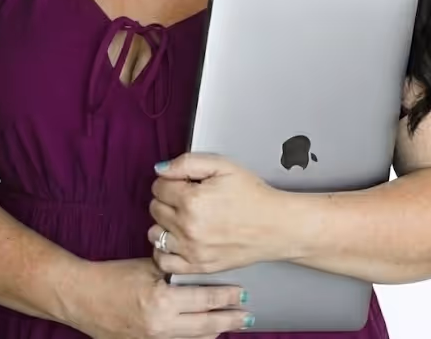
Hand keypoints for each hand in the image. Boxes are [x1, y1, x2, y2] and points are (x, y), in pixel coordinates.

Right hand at [80, 258, 253, 338]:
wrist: (83, 297)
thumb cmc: (113, 276)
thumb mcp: (147, 267)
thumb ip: (174, 271)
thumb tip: (200, 269)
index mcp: (162, 302)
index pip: (204, 301)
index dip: (226, 298)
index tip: (243, 293)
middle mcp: (161, 326)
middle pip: (206, 327)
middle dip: (229, 320)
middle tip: (248, 315)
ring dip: (215, 332)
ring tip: (232, 323)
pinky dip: (195, 338)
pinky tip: (206, 333)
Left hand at [148, 153, 281, 274]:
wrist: (275, 225)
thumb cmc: (252, 194)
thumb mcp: (222, 165)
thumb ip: (187, 163)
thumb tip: (160, 169)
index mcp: (192, 200)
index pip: (159, 186)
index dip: (171, 180)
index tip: (185, 183)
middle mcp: (188, 227)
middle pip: (155, 208)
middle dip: (167, 199)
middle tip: (188, 198)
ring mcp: (192, 250)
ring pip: (155, 233)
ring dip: (165, 223)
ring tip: (184, 218)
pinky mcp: (198, 267)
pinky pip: (164, 261)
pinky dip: (164, 250)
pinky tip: (177, 239)